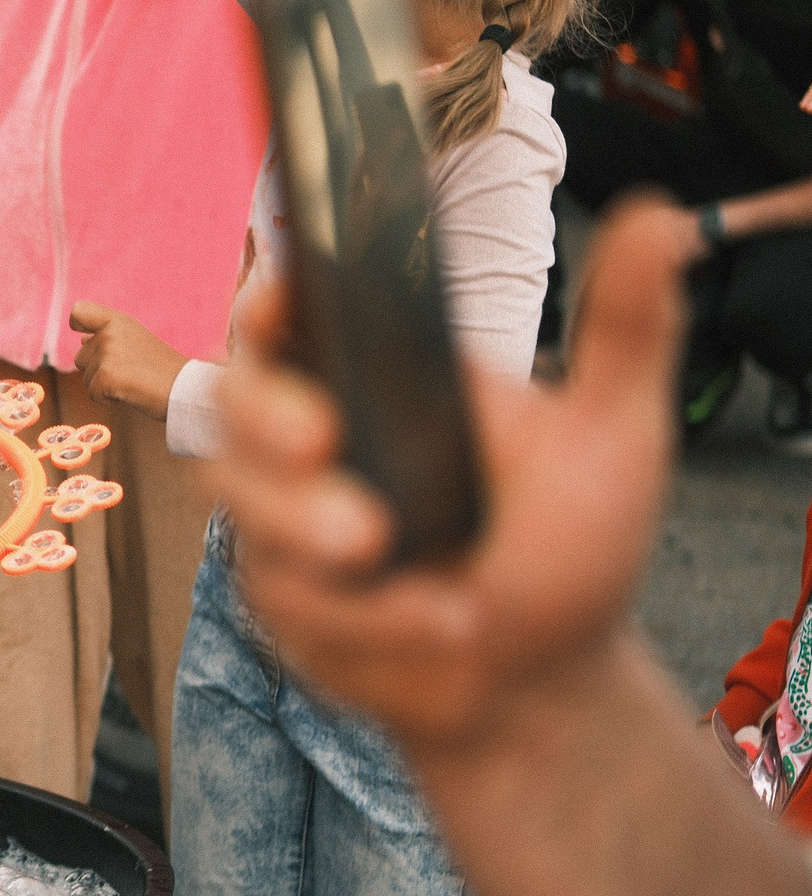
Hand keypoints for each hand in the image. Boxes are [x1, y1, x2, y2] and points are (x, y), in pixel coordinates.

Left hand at [68, 301, 184, 420]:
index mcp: (118, 321)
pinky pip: (93, 394)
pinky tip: (130, 393)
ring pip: (86, 378)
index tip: (85, 335)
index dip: (77, 324)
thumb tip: (81, 338)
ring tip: (132, 382)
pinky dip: (108, 399)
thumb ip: (109, 338)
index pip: (79, 311)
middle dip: (98, 370)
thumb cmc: (163, 369)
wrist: (185, 389)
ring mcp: (107, 353)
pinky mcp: (106, 376)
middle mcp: (110, 333)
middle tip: (129, 372)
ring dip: (104, 386)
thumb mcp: (136, 342)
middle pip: (80, 357)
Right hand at [215, 198, 688, 755]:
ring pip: (244, 503)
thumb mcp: (613, 432)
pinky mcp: (287, 604)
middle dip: (263, 417)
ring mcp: (290, 526)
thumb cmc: (570, 546)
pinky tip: (442, 621)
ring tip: (378, 546)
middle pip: (233, 403)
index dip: (267, 304)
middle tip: (320, 441)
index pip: (292, 320)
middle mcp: (317, 446)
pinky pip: (289, 596)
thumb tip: (661, 218)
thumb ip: (627, 328)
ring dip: (304, 524)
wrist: (548, 677)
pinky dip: (368, 613)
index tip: (284, 300)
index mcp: (379, 381)